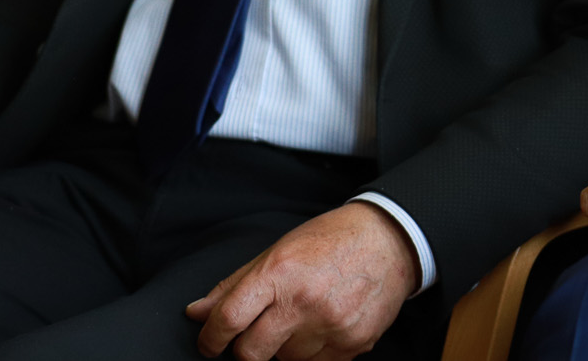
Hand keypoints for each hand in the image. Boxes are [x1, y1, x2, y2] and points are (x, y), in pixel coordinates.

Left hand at [187, 202, 418, 360]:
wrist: (390, 239)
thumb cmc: (331, 240)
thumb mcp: (279, 250)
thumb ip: (235, 284)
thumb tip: (196, 312)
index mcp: (280, 272)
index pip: (228, 319)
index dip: (210, 338)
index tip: (210, 343)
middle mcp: (303, 301)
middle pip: (250, 353)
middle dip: (245, 349)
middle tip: (256, 333)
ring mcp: (330, 326)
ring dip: (285, 347)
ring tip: (303, 317)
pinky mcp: (352, 344)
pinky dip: (313, 352)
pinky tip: (323, 326)